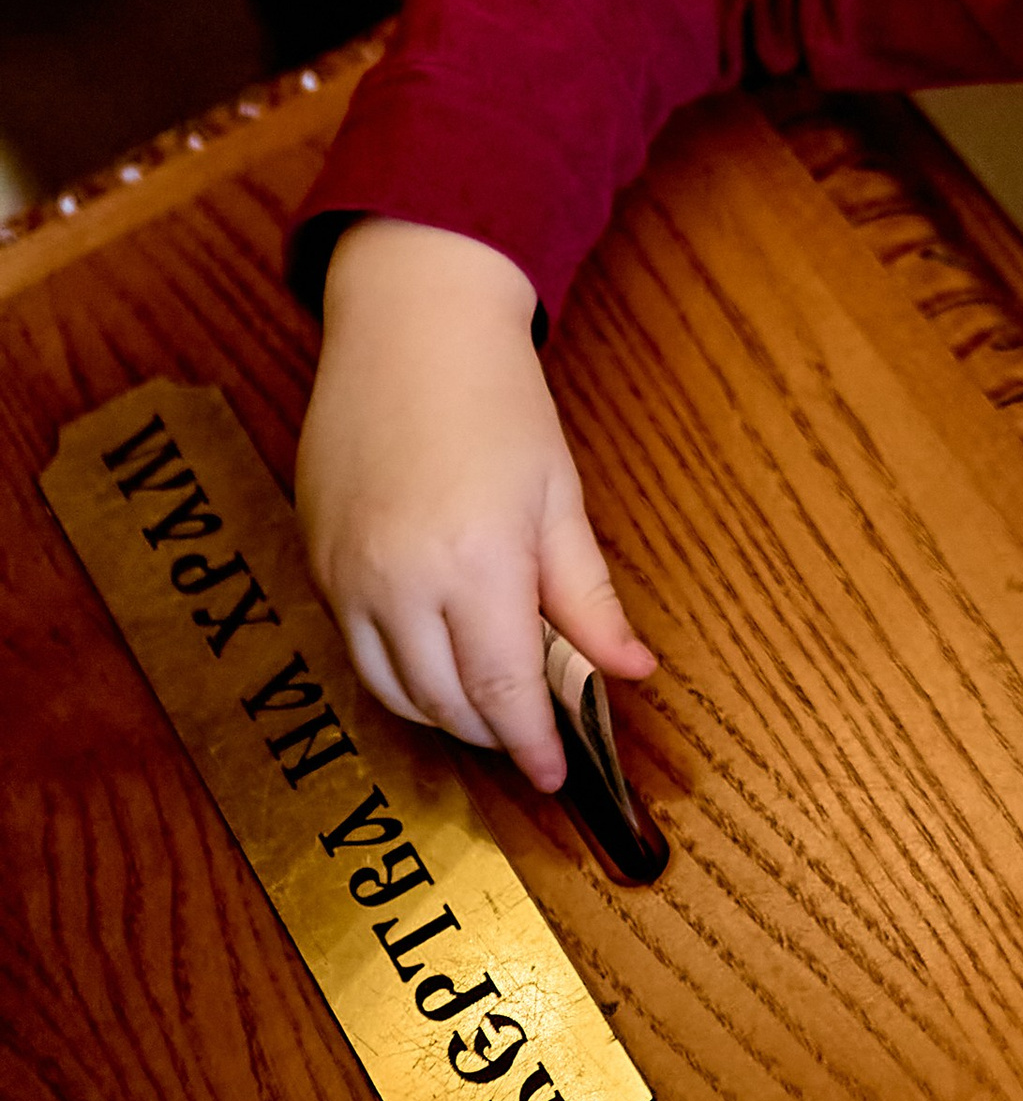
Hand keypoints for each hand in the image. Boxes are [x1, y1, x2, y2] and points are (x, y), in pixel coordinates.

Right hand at [297, 218, 652, 790]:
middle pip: (445, 704)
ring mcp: (347, 574)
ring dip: (443, 712)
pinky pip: (356, 647)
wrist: (411, 326)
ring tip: (489, 705)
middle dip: (494, 734)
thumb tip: (629, 671)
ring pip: (391, 689)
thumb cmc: (499, 402)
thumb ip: (588, 597)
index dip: (532, 746)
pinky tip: (436, 657)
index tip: (555, 775)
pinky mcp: (316, 560)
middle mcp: (399, 582)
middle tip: (532, 735)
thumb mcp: (561, 499)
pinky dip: (399, 671)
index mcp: (475, 566)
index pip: (504, 694)